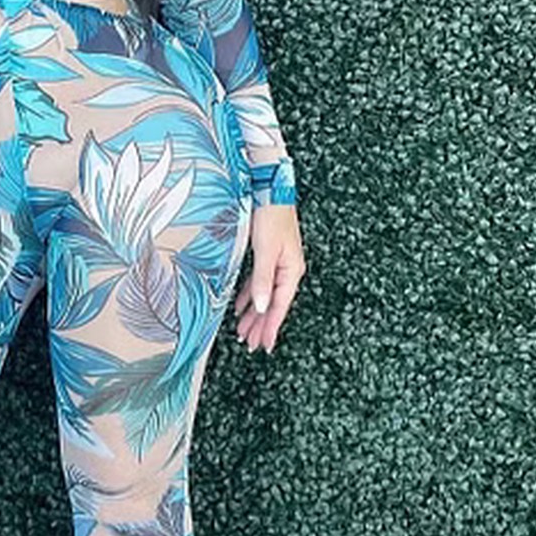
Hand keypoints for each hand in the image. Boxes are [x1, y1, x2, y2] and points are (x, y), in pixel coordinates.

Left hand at [233, 203, 305, 353]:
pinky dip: (251, 295)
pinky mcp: (269, 255)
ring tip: (244, 331)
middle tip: (250, 344)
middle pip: (273, 304)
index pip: (279, 306)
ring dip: (255, 313)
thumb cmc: (271, 216)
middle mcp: (288, 269)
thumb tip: (261, 307)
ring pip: (265, 295)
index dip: (271, 327)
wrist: (270, 190)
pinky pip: (260, 283)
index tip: (265, 345)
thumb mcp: (266, 251)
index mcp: (292, 270)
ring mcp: (279, 262)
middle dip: (261, 325)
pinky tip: (243, 305)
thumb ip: (262, 280)